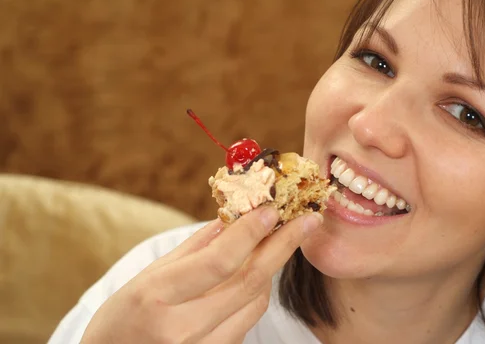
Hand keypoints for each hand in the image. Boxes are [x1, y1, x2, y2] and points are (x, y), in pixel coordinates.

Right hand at [80, 206, 322, 343]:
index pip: (218, 261)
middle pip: (249, 282)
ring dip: (270, 268)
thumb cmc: (122, 319)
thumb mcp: (146, 277)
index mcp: (156, 297)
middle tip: (308, 221)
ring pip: (255, 301)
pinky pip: (248, 320)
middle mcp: (181, 329)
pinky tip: (250, 277)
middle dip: (284, 246)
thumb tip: (231, 218)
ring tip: (276, 243)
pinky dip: (254, 294)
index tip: (274, 209)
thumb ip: (193, 249)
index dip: (251, 232)